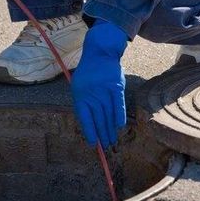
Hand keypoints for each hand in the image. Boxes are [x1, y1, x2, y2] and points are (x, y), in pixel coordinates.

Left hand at [71, 20, 127, 147]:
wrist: (100, 53)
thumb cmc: (88, 72)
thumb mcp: (79, 86)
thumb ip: (84, 103)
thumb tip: (89, 123)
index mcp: (80, 95)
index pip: (85, 118)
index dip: (89, 131)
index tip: (93, 143)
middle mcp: (92, 94)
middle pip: (98, 119)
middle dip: (102, 134)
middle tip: (106, 146)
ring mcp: (104, 91)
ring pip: (108, 114)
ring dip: (110, 129)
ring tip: (112, 140)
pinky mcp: (116, 87)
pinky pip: (118, 105)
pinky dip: (119, 116)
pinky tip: (119, 126)